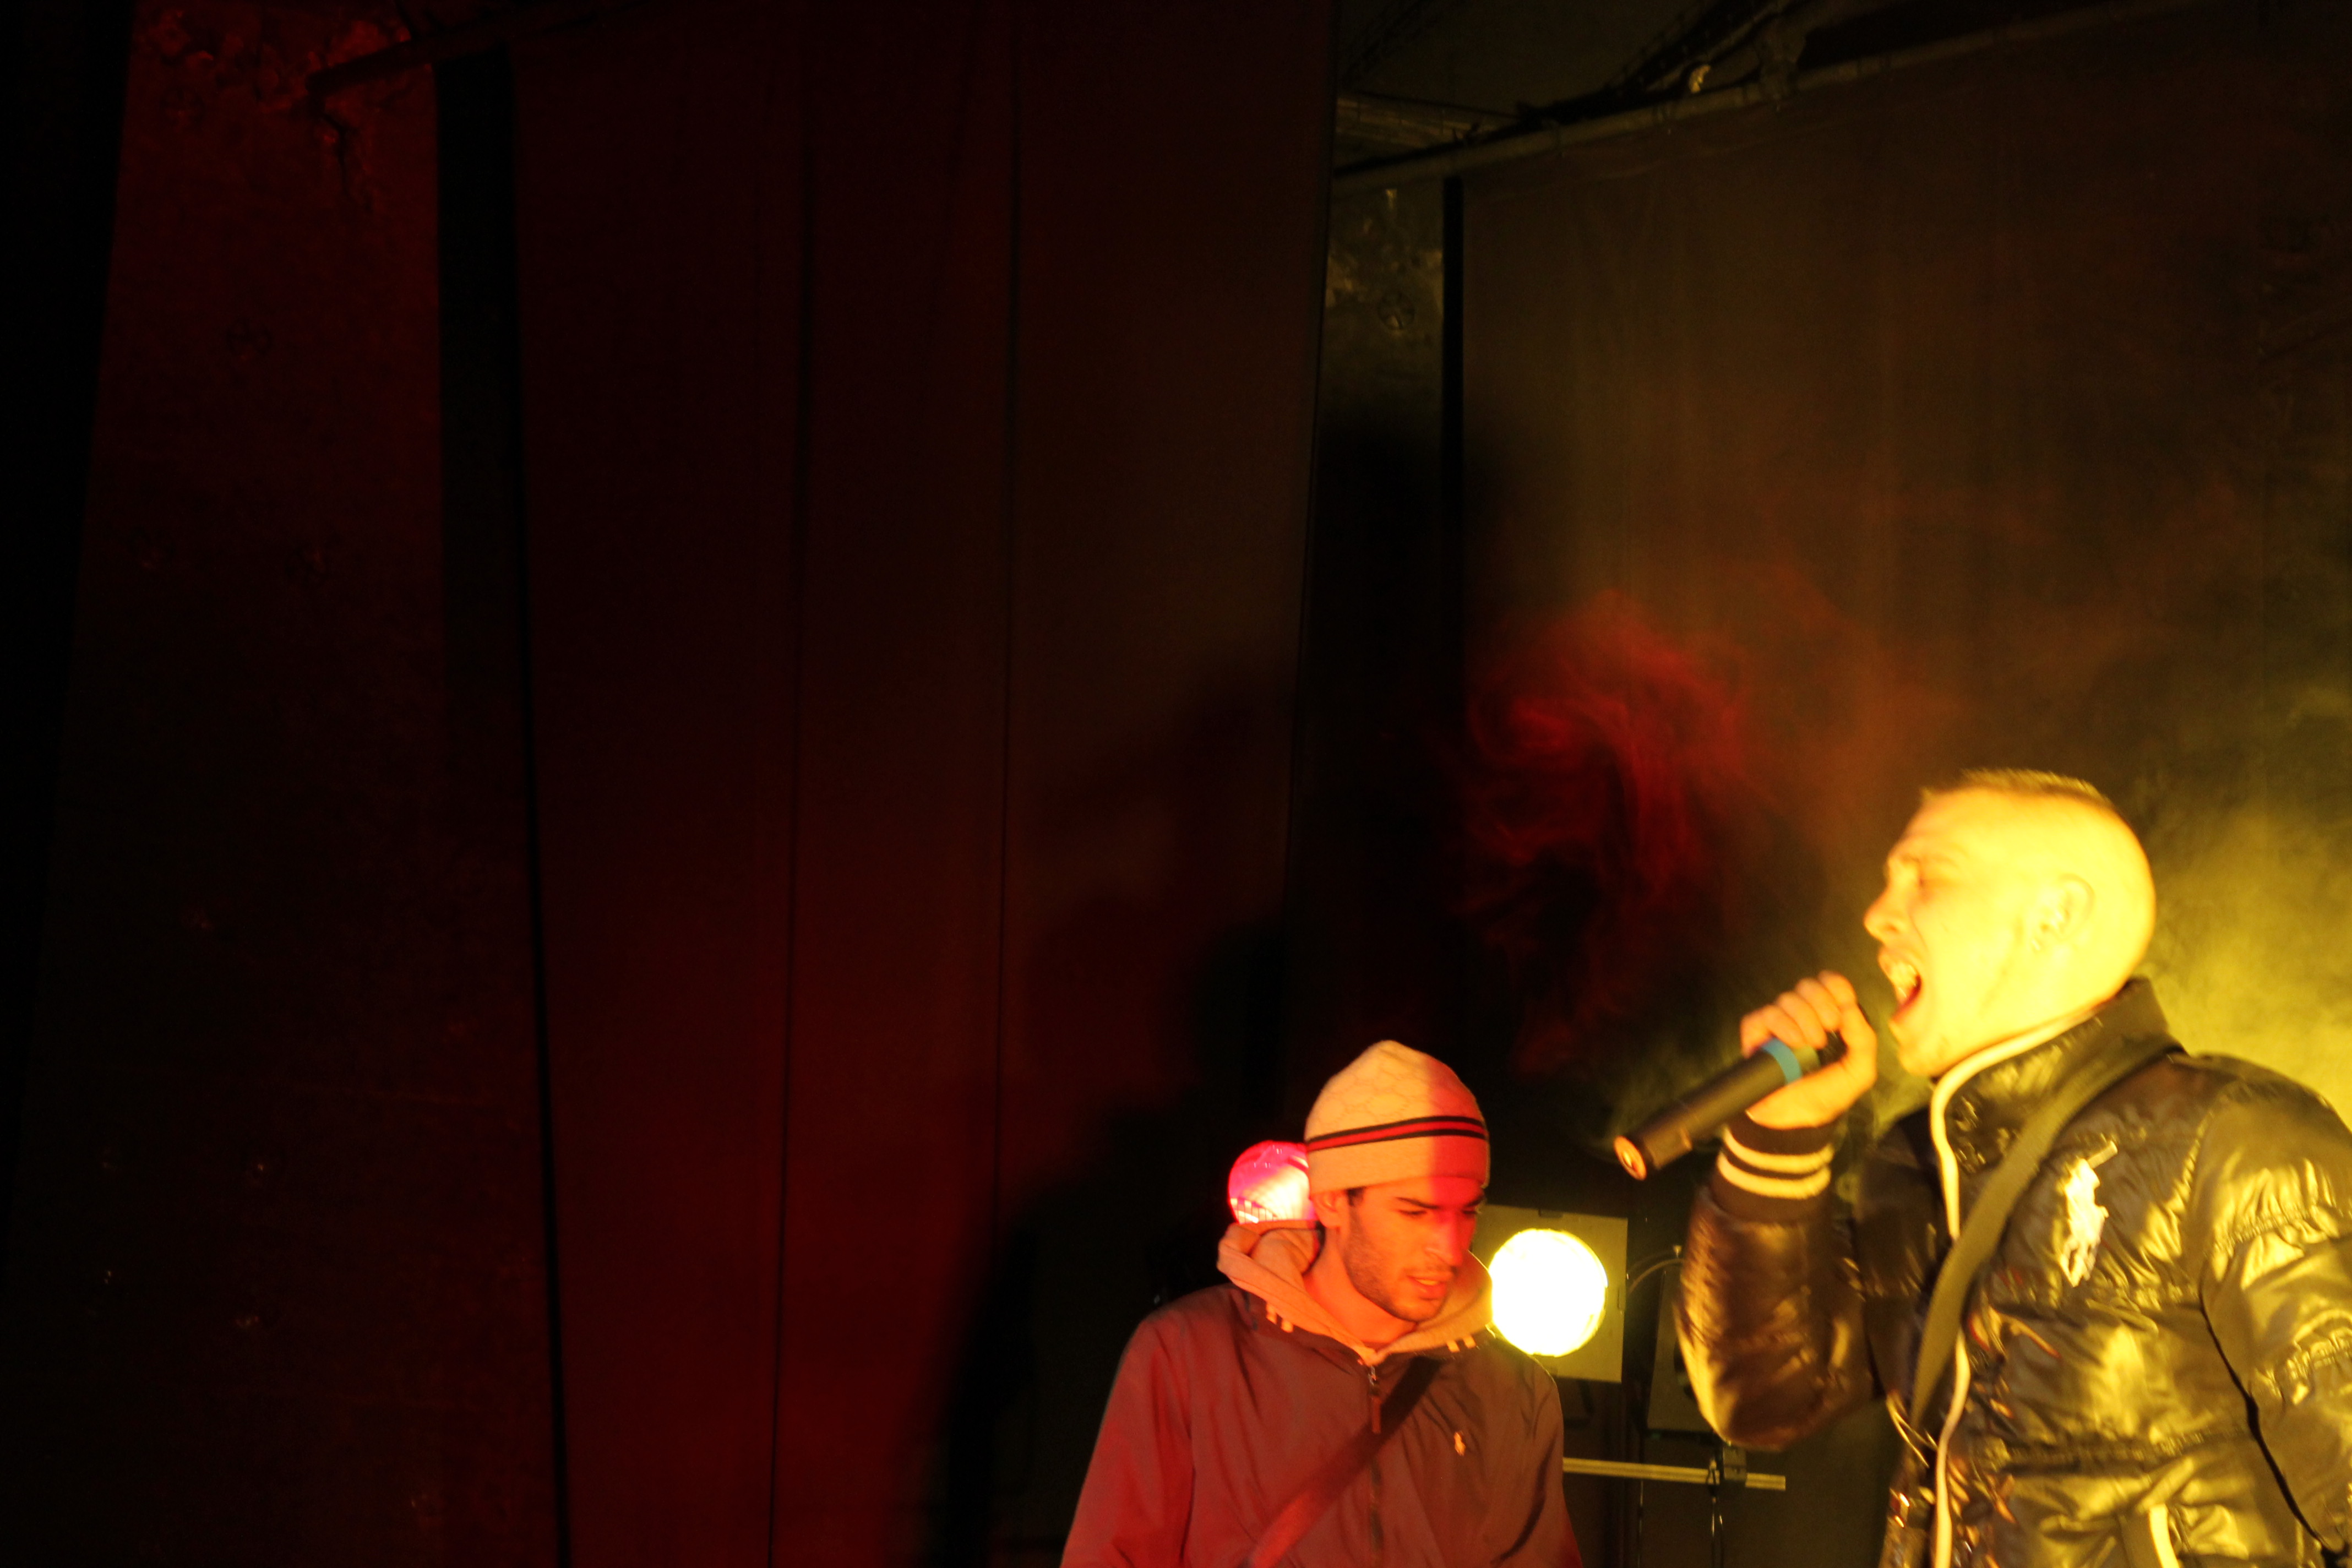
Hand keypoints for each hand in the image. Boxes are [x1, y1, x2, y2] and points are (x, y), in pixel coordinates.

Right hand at [1740, 971, 1877, 1128]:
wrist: (1795, 1118)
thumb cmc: (1826, 1093)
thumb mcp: (1858, 1072)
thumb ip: (1863, 1040)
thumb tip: (1851, 1007)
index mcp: (1828, 1017)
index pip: (1830, 984)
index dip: (1836, 986)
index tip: (1843, 1005)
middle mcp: (1802, 1014)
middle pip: (1808, 986)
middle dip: (1822, 1003)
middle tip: (1830, 1028)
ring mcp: (1778, 1023)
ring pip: (1788, 999)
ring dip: (1804, 1019)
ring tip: (1810, 1045)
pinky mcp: (1756, 1032)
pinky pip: (1766, 1015)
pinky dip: (1782, 1025)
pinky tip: (1792, 1043)